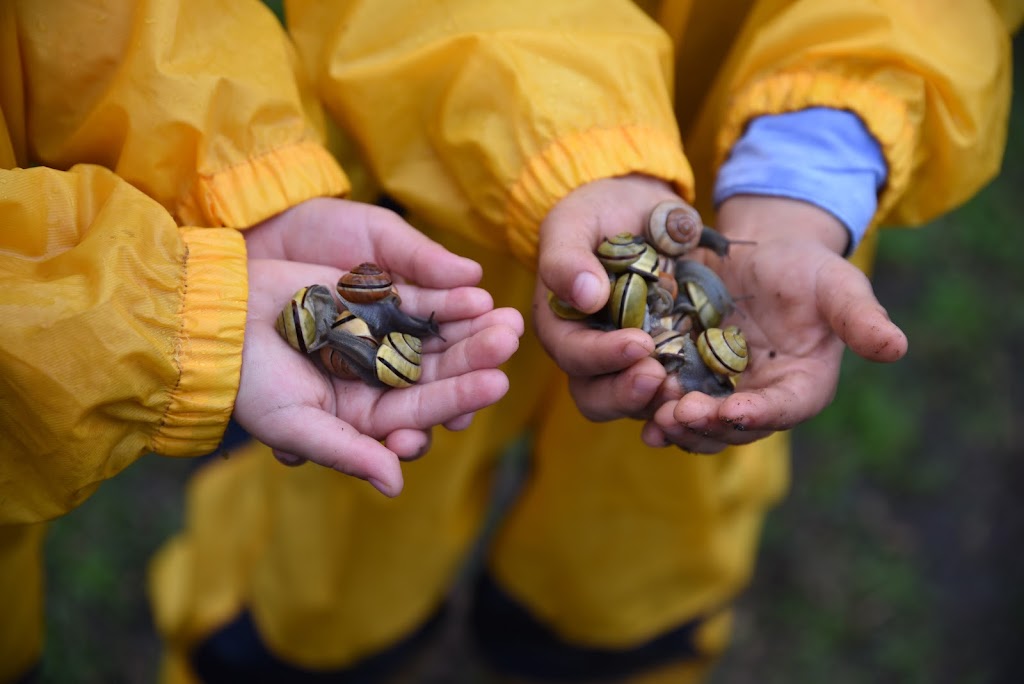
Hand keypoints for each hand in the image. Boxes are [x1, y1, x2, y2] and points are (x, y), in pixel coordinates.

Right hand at [233, 198, 523, 495]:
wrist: (216, 322)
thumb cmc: (249, 383)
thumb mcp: (295, 425)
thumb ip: (347, 453)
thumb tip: (397, 485)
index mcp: (365, 418)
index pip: (422, 410)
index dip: (459, 397)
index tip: (496, 383)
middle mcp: (379, 381)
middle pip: (437, 372)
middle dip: (475, 357)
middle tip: (511, 340)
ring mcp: (378, 341)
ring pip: (434, 337)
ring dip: (470, 326)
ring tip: (506, 315)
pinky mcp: (372, 304)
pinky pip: (415, 302)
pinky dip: (443, 298)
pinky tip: (475, 291)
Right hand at [533, 175, 684, 420]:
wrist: (639, 210)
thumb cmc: (597, 214)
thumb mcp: (573, 223)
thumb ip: (567, 258)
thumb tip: (584, 295)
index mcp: (562, 327)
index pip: (574, 355)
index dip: (603, 356)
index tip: (638, 343)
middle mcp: (591, 354)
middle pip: (598, 396)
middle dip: (627, 393)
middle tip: (659, 376)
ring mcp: (630, 363)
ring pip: (636, 403)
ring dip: (658, 402)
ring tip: (685, 388)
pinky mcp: (668, 360)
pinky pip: (675, 390)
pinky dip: (690, 394)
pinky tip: (712, 389)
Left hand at [643, 195, 907, 451]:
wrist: (762, 253)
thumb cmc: (808, 268)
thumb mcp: (839, 285)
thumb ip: (861, 319)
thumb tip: (897, 347)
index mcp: (802, 387)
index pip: (783, 410)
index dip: (759, 415)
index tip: (735, 410)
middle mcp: (760, 400)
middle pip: (733, 428)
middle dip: (706, 425)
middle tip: (677, 414)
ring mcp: (722, 393)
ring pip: (698, 424)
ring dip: (675, 424)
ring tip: (652, 415)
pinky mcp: (688, 378)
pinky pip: (668, 401)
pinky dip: (651, 406)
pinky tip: (631, 403)